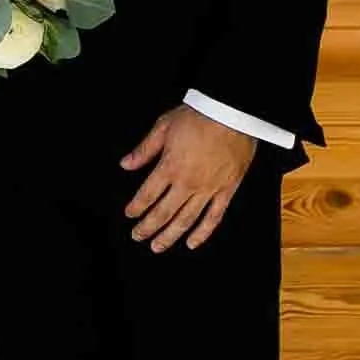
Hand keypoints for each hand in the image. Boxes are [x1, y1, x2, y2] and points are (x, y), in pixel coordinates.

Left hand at [121, 106, 253, 251]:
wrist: (233, 113)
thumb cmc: (199, 116)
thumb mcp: (164, 126)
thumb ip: (144, 149)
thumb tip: (125, 164)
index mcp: (170, 167)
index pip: (147, 195)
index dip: (136, 208)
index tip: (130, 214)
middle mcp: (187, 183)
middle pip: (163, 213)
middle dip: (147, 228)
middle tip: (137, 236)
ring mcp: (208, 189)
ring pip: (186, 220)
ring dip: (170, 236)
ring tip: (157, 247)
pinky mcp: (227, 190)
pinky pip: (214, 217)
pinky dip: (202, 233)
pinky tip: (192, 243)